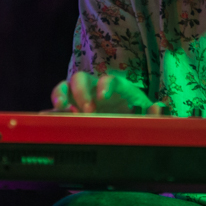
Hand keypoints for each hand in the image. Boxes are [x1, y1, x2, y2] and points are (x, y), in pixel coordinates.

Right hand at [47, 72, 161, 114]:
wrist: (127, 127)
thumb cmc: (137, 118)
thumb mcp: (147, 117)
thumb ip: (155, 114)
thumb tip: (159, 107)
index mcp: (116, 88)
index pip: (109, 79)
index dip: (104, 85)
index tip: (103, 97)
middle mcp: (95, 88)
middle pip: (81, 78)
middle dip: (82, 92)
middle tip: (87, 111)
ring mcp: (79, 98)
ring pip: (64, 87)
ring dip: (59, 95)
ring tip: (61, 108)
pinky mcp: (68, 111)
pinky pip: (54, 107)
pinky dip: (49, 111)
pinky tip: (46, 119)